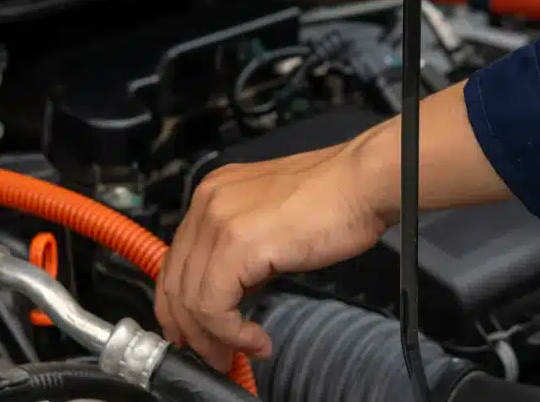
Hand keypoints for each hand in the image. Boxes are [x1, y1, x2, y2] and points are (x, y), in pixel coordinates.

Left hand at [157, 143, 396, 369]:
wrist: (364, 183)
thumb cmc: (335, 200)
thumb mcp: (272, 223)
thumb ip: (245, 252)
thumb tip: (236, 291)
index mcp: (213, 194)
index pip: (177, 259)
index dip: (179, 306)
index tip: (195, 334)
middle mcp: (208, 203)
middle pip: (175, 281)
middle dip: (191, 329)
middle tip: (215, 356)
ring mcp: (218, 222)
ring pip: (191, 299)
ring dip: (214, 337)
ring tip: (240, 353)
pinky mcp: (236, 245)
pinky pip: (214, 306)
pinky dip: (233, 333)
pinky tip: (256, 340)